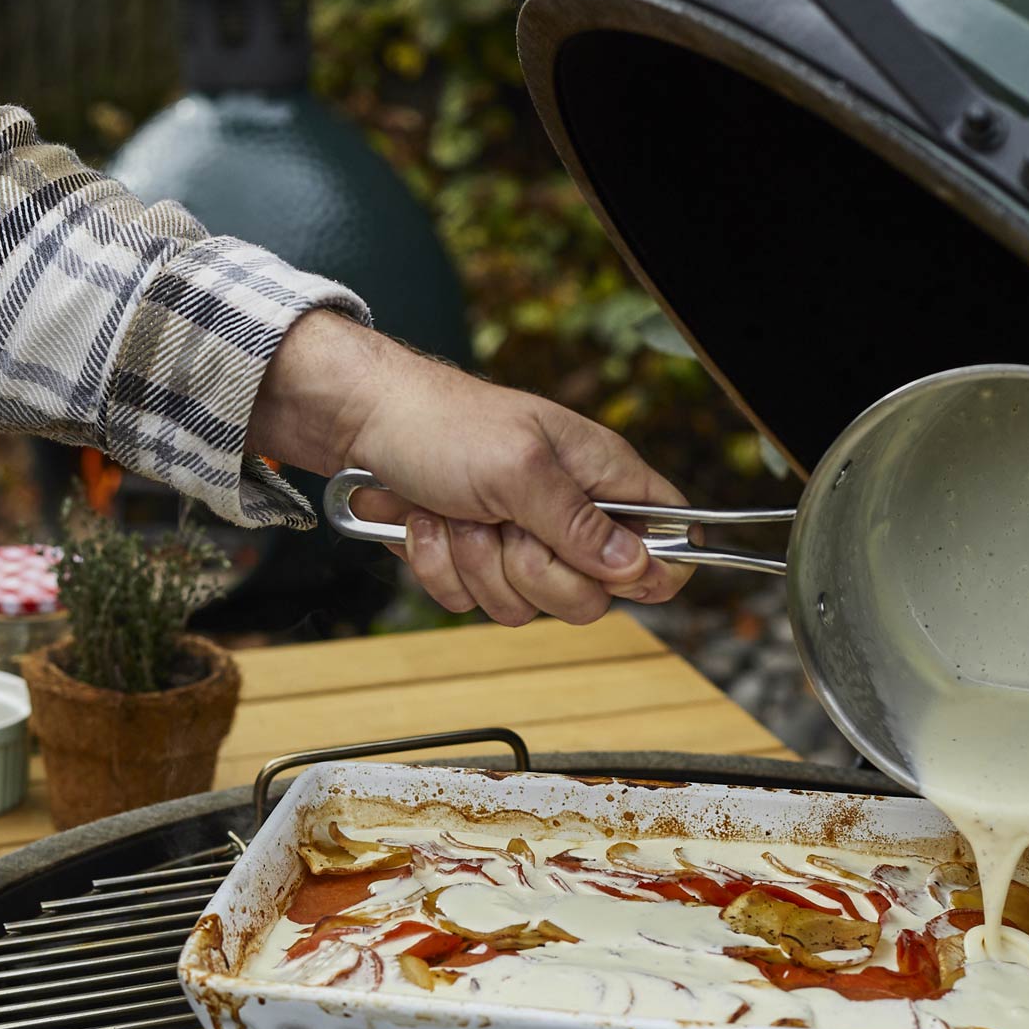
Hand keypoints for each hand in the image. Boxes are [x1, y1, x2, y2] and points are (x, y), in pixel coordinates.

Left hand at [249, 310, 690, 625]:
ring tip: (454, 514)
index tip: (604, 571)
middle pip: (590, 596)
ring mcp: (520, 541)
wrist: (359, 422)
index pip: (669, 535)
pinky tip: (426, 525)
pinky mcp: (475, 560)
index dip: (652, 567)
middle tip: (501, 524)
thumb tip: (638, 567)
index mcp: (601, 476)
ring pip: (525, 606)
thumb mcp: (518, 469)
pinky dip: (439, 568)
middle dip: (532, 571)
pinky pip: (471, 603)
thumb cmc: (441, 424)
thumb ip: (579, 524)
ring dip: (475, 564)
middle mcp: (568, 513)